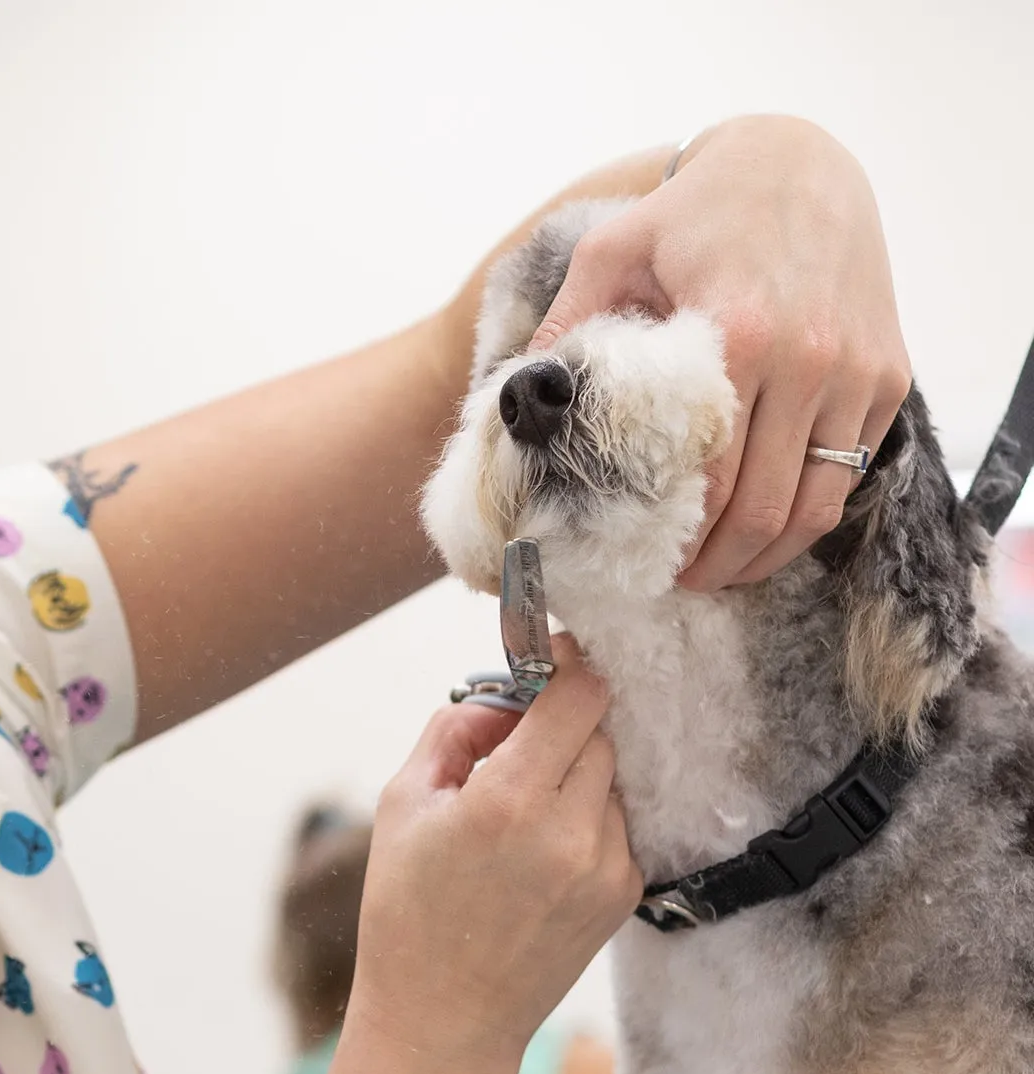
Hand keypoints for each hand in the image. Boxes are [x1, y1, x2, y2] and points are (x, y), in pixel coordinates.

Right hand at [350, 641, 642, 1066]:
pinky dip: (585, 821)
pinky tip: (538, 857)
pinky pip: (618, 826)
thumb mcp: (401, 807)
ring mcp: (606, 867)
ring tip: (518, 819)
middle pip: (600, 730)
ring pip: (611, 779)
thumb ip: (453, 730)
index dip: (568, 666)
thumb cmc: (407, 914)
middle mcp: (571, 830)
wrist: (443, 1020)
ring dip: (574, 777)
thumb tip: (501, 697)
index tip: (552, 660)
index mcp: (510, 800)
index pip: (580, 695)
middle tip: (513, 750)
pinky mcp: (623, 895)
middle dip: (561, 726)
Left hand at [529, 116, 909, 590]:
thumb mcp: (611, 251)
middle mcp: (811, 358)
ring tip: (719, 572)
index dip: (673, 542)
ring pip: (815, 506)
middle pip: (760, 510)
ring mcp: (859, 371)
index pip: (706, 481)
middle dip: (714, 565)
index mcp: (740, 334)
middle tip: (674, 584)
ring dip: (765, 557)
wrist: (799, 159)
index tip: (640, 569)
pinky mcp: (889, 376)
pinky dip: (808, 516)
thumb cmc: (696, 208)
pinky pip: (850, 474)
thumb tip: (514, 407)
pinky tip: (764, 529)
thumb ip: (562, 331)